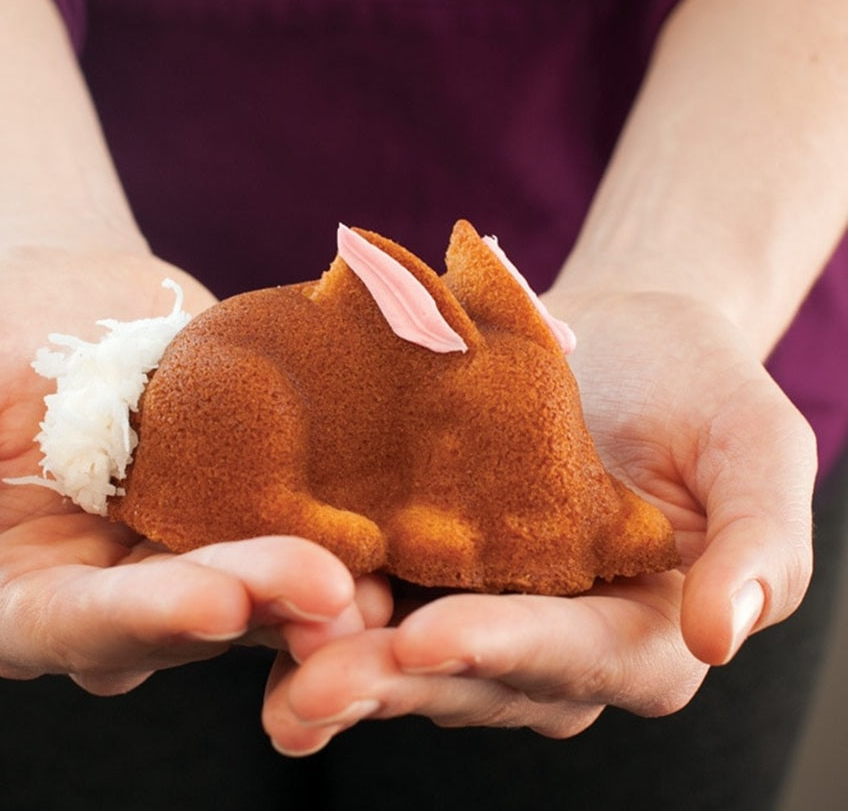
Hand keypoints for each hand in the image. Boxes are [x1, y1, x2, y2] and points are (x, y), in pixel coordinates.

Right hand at [0, 245, 373, 693]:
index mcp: (28, 593)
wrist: (79, 296)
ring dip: (324, 591)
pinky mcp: (256, 520)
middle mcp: (119, 600)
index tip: (209, 595)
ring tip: (385, 578)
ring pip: (264, 593)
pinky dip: (351, 533)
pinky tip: (405, 524)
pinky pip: (306, 534)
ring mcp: (196, 562)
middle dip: (260, 604)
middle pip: (190, 618)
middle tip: (334, 592)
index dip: (142, 617)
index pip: (78, 623)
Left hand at [261, 290, 816, 752]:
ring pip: (404, 651)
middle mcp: (546, 639)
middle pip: (471, 677)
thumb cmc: (698, 387)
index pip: (575, 659)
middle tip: (310, 683)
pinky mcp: (422, 558)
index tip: (429, 638)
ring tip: (270, 655)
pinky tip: (260, 592)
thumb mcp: (757, 446)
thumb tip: (727, 632)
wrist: (618, 336)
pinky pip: (370, 589)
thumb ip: (759, 540)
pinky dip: (317, 598)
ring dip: (336, 659)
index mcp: (635, 631)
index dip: (503, 651)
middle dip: (391, 680)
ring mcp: (475, 603)